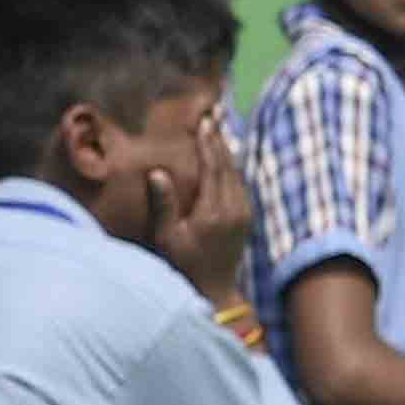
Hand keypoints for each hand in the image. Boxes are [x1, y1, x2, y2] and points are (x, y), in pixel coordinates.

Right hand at [138, 121, 252, 309]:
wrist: (215, 289)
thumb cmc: (183, 263)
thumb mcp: (166, 237)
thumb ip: (163, 204)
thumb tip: (158, 172)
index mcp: (214, 210)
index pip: (213, 167)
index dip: (207, 143)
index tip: (203, 121)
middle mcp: (234, 208)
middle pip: (228, 165)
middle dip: (219, 139)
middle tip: (214, 114)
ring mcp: (243, 213)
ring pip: (237, 172)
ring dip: (226, 150)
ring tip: (217, 130)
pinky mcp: (246, 217)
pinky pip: (240, 183)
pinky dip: (230, 166)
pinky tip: (223, 158)